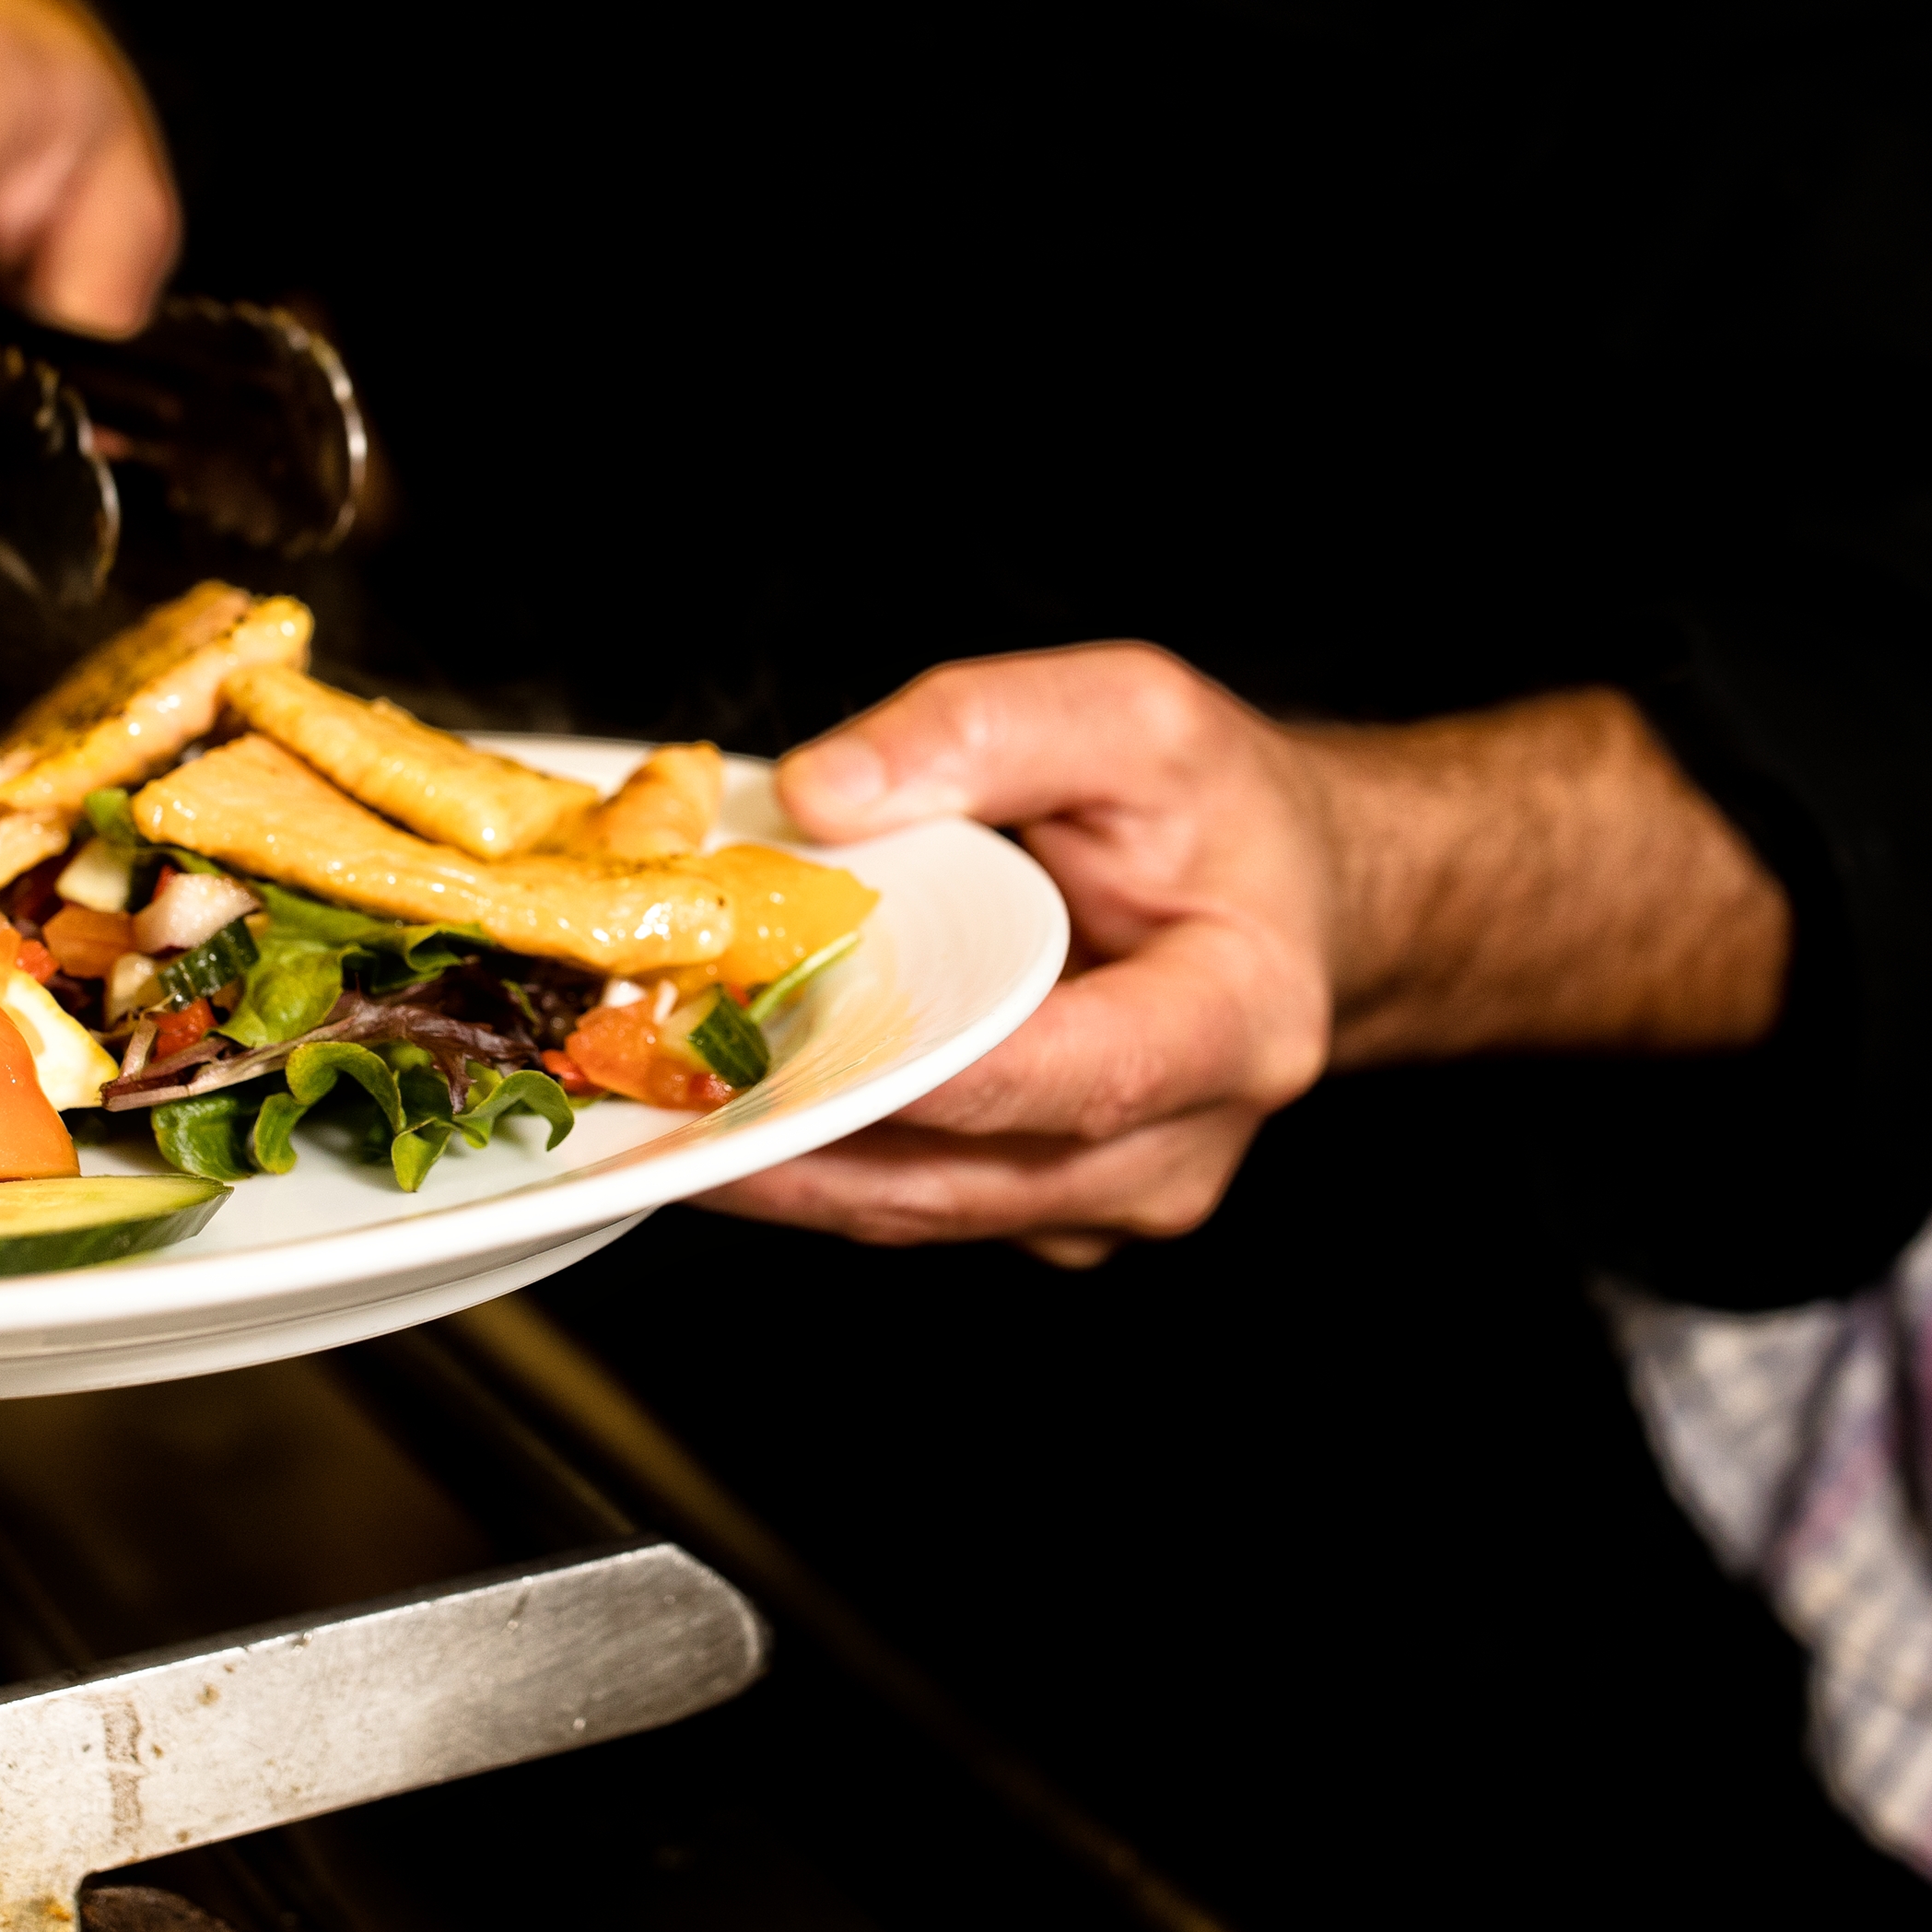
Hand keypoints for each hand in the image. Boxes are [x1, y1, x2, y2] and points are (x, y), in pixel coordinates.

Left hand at [707, 650, 1790, 1264]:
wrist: (1286, 906)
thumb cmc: (1222, 814)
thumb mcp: (1136, 717)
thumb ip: (986, 729)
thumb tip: (821, 794)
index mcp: (1238, 1025)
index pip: (1076, 1076)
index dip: (933, 1073)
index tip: (792, 1049)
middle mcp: (1176, 1150)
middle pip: (966, 1173)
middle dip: (805, 1130)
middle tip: (656, 1084)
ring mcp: (1104, 1203)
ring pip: (914, 1208)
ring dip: (780, 1157)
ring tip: (644, 1093)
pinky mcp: (1036, 1214)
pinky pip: (906, 1200)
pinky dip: (811, 1152)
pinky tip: (715, 1096)